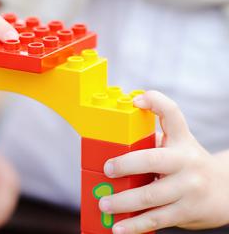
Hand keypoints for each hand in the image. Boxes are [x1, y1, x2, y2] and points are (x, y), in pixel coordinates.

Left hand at [99, 91, 228, 232]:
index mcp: (181, 141)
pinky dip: (134, 225)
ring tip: (104, 203)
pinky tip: (118, 228)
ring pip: (151, 195)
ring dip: (123, 201)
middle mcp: (186, 162)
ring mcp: (188, 188)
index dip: (156, 103)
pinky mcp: (186, 211)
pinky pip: (156, 219)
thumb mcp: (178, 148)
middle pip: (153, 159)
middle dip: (126, 164)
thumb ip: (153, 144)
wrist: (225, 192)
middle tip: (107, 170)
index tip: (137, 100)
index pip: (172, 114)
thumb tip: (112, 149)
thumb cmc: (189, 167)